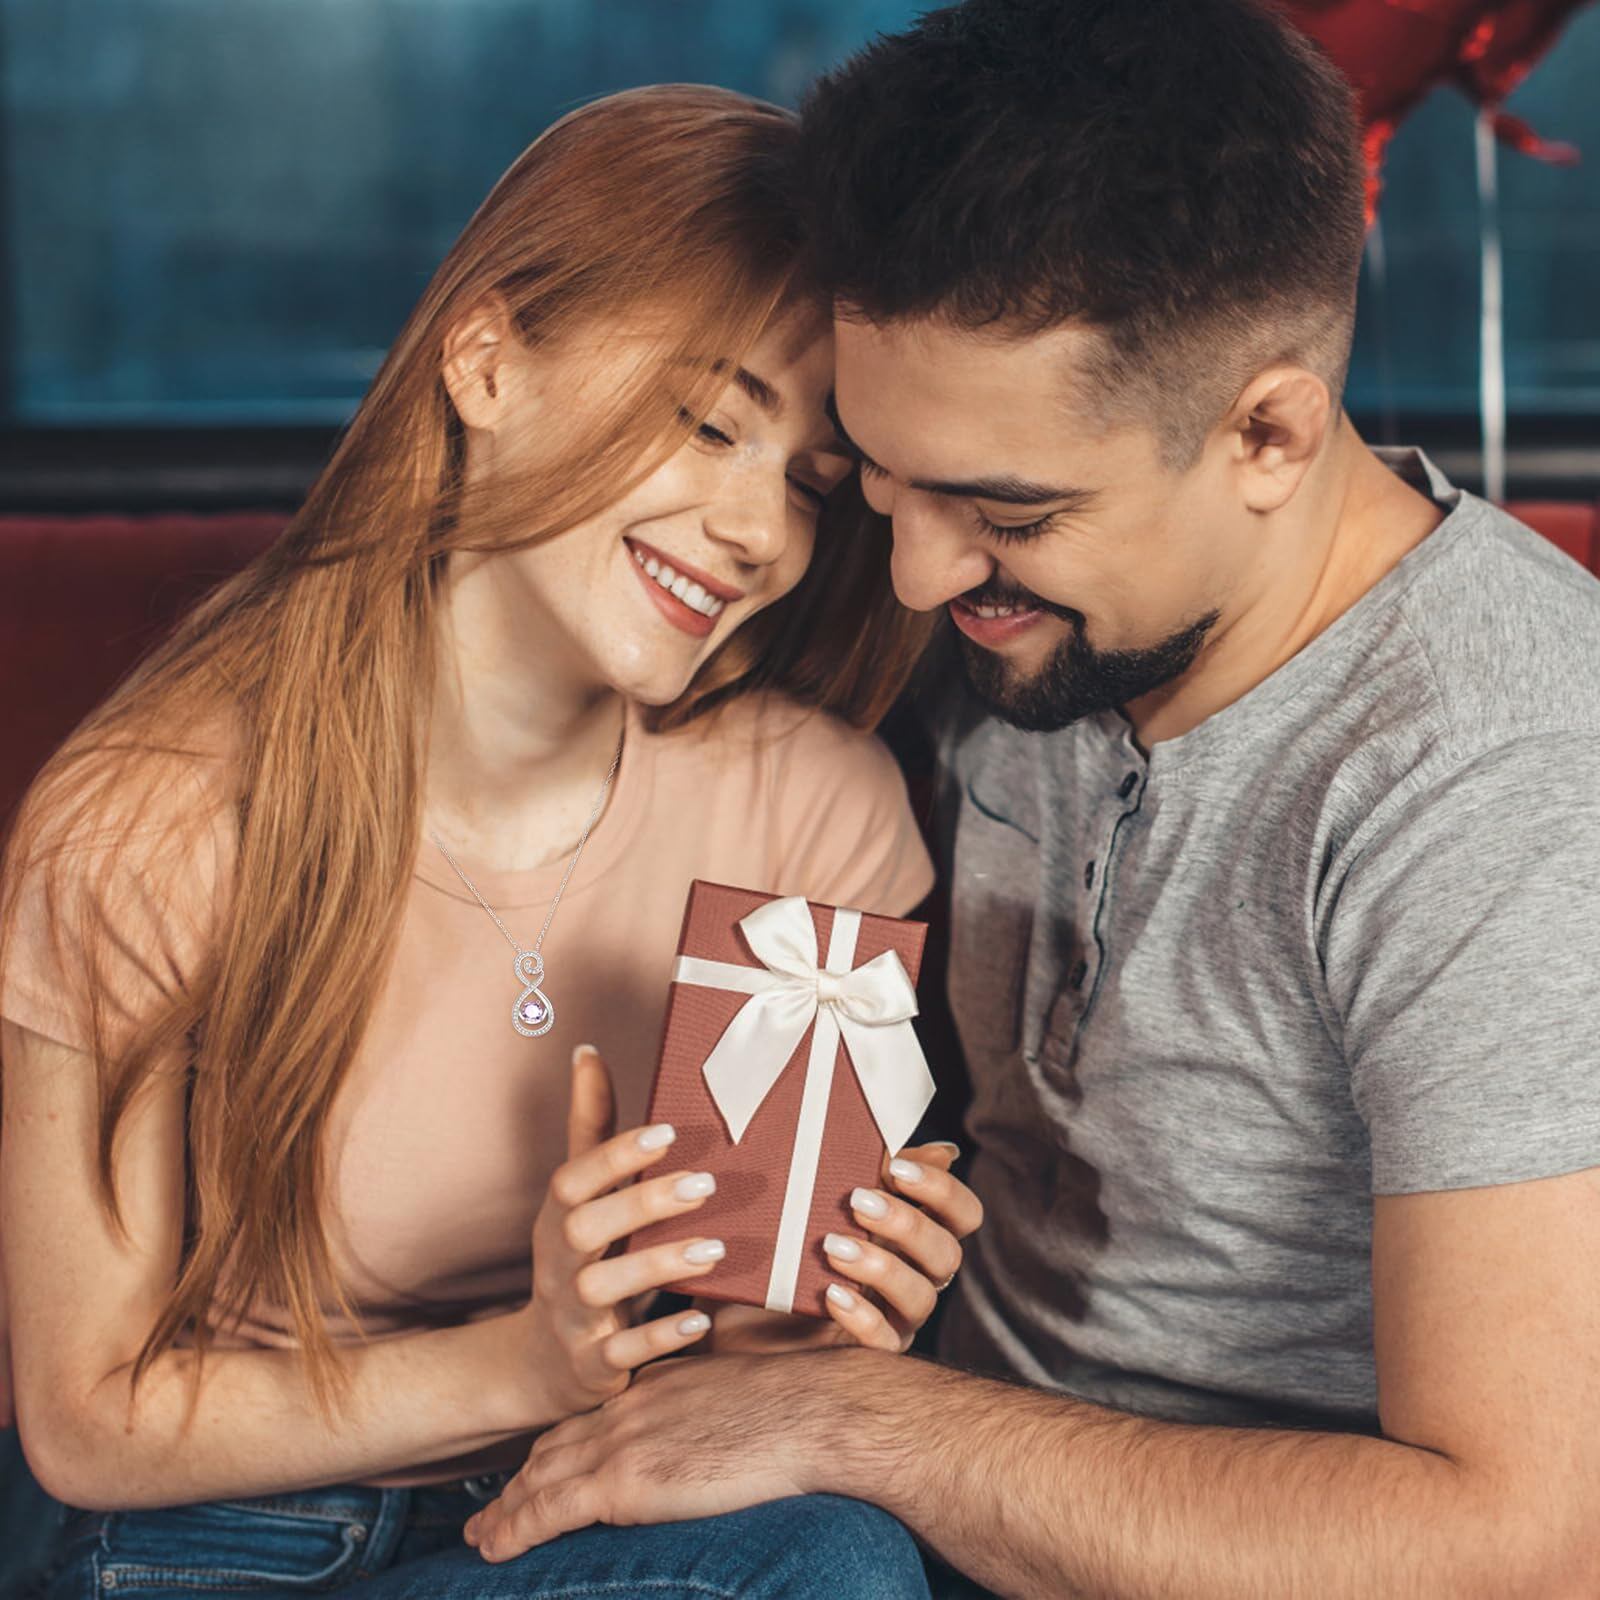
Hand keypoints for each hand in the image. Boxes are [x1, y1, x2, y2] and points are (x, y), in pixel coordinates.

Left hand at [465, 1351, 868, 1561]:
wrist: (814, 1411)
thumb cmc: (803, 1407)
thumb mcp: (748, 1396)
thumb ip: (718, 1411)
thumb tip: (724, 1437)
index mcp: (661, 1386)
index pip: (594, 1419)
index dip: (562, 1445)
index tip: (539, 1465)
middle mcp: (632, 1407)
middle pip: (558, 1446)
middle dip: (521, 1479)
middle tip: (489, 1507)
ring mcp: (624, 1441)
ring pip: (543, 1479)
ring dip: (506, 1509)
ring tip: (481, 1534)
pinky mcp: (624, 1481)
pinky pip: (551, 1510)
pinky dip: (515, 1528)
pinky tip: (494, 1547)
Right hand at [510, 1045, 725, 1420]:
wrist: (541, 1363)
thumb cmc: (578, 1258)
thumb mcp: (578, 1198)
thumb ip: (590, 1129)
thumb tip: (587, 1051)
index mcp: (557, 1218)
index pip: (572, 1178)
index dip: (615, 1154)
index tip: (667, 1132)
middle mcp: (557, 1264)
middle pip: (583, 1227)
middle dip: (641, 1203)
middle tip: (704, 1184)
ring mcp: (572, 1317)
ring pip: (602, 1289)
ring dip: (658, 1264)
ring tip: (715, 1247)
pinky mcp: (593, 1365)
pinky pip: (622, 1352)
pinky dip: (659, 1337)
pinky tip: (700, 1320)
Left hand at [815, 1139, 982, 1351]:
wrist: (752, 1296)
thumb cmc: (801, 1233)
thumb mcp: (836, 1190)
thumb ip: (881, 1165)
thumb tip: (945, 1152)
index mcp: (920, 1232)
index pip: (964, 1214)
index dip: (942, 1190)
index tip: (896, 1169)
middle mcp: (920, 1274)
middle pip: (948, 1255)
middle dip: (907, 1226)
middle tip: (856, 1202)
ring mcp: (900, 1315)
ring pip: (921, 1297)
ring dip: (881, 1267)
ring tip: (833, 1246)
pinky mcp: (870, 1348)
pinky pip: (883, 1341)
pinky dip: (861, 1316)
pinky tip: (831, 1293)